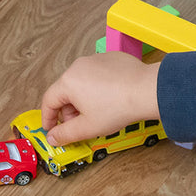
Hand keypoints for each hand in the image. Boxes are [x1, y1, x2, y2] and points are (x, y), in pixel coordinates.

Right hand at [39, 53, 160, 145]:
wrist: (147, 91)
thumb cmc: (118, 107)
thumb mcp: (87, 127)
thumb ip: (65, 134)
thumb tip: (52, 137)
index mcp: (68, 81)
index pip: (49, 101)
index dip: (48, 118)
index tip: (51, 129)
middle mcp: (79, 66)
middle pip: (65, 91)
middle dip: (69, 111)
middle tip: (79, 125)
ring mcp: (95, 59)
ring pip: (81, 82)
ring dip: (83, 99)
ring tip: (97, 113)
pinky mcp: (110, 58)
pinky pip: (97, 74)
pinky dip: (98, 87)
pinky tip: (110, 99)